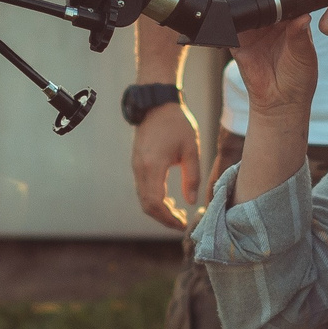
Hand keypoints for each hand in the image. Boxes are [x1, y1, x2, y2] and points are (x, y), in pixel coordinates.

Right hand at [131, 100, 201, 230]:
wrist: (156, 104)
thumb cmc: (177, 124)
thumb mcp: (191, 149)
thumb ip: (192, 177)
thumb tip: (191, 201)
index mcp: (154, 166)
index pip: (156, 202)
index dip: (168, 218)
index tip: (182, 223)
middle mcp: (140, 169)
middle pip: (147, 205)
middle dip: (163, 219)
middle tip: (181, 223)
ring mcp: (136, 167)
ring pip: (143, 199)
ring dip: (158, 210)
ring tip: (177, 213)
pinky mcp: (136, 165)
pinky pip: (142, 190)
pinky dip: (154, 200)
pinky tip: (169, 201)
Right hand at [233, 0, 318, 117]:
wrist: (282, 102)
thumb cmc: (299, 77)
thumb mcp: (304, 53)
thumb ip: (300, 35)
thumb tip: (302, 16)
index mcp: (290, 20)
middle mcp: (272, 22)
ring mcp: (254, 31)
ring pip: (246, 2)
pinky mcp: (238, 42)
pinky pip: (230, 25)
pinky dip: (229, 14)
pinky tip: (233, 6)